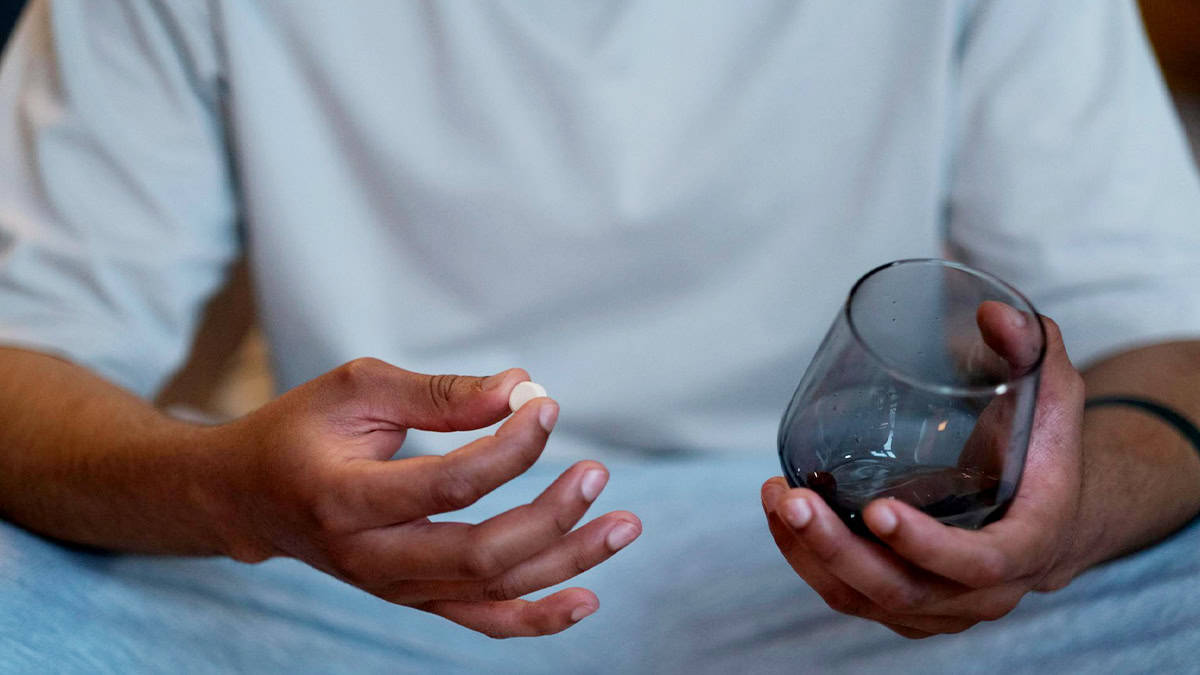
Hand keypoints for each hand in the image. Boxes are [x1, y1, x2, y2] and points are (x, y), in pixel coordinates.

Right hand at [206, 358, 640, 637]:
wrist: (249, 499)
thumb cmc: (301, 431)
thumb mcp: (358, 390)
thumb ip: (438, 392)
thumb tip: (520, 387)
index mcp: (345, 498)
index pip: (449, 484)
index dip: (510, 448)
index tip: (545, 405)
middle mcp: (370, 558)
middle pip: (480, 553)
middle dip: (551, 515)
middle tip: (597, 472)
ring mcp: (393, 588)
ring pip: (493, 591)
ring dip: (567, 562)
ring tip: (625, 526)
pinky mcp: (413, 598)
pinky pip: (481, 621)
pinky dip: (537, 617)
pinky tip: (586, 598)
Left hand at [762, 310, 1084, 637]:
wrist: (1044, 507)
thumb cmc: (1042, 442)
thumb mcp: (1051, 390)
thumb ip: (1032, 346)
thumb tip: (990, 311)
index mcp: (1029, 543)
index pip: (979, 564)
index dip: (928, 547)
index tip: (877, 511)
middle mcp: (986, 590)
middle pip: (905, 592)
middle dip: (840, 551)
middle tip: (795, 500)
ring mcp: (943, 606)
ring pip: (866, 600)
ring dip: (810, 555)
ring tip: (776, 498)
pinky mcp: (906, 604)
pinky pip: (850, 597)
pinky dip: (806, 561)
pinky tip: (779, 515)